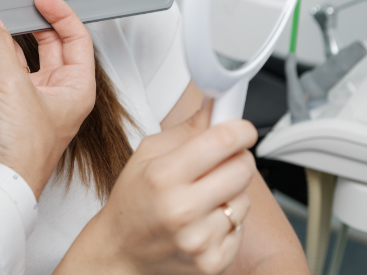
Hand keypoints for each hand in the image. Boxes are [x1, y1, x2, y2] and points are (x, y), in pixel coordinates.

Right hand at [0, 0, 96, 198]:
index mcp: (74, 88)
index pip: (76, 40)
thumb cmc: (22, 151)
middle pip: (44, 45)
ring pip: (12, 56)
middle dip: (26, 24)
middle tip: (12, 4)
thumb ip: (0, 48)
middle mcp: (51, 92)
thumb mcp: (15, 86)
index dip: (61, 15)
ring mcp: (22, 97)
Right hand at [55, 101, 257, 274]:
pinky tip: (205, 219)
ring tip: (206, 194)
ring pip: (244, 199)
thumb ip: (186, 130)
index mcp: (163, 175)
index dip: (241, 129)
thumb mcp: (147, 154)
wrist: (121, 250)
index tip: (243, 128)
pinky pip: (241, 228)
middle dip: (238, 157)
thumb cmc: (133, 198)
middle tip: (223, 158)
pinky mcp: (212, 262)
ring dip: (232, 191)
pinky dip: (228, 220)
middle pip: (242, 169)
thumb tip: (215, 107)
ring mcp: (199, 239)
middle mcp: (182, 208)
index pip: (222, 141)